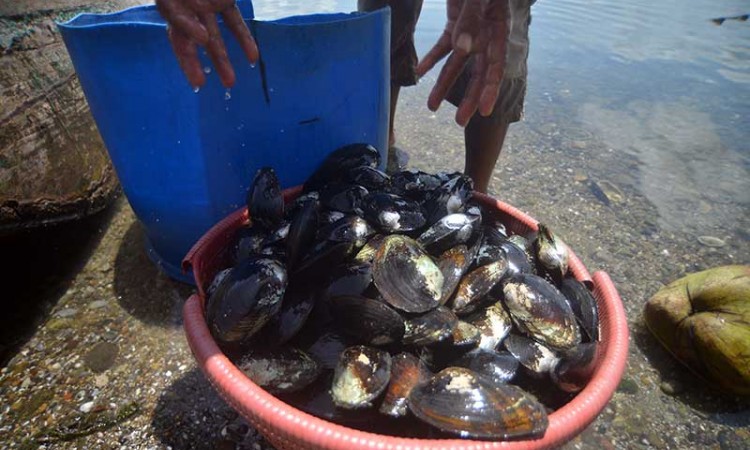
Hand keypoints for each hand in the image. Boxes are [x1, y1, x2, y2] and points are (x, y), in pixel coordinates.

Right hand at [156, 0, 258, 87]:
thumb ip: (183, 16)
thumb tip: (203, 37)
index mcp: (171, 3)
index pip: (177, 31)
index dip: (186, 51)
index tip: (199, 67)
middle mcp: (186, 8)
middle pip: (190, 41)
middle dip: (194, 62)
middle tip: (199, 84)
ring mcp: (206, 5)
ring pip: (214, 37)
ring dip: (222, 60)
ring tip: (230, 83)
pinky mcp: (224, 1)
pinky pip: (234, 22)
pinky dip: (244, 40)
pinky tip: (253, 58)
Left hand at [416, 0, 509, 126]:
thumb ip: (471, 21)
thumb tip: (462, 50)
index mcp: (499, 29)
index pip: (496, 65)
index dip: (489, 89)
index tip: (484, 111)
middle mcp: (486, 35)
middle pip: (477, 72)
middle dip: (468, 98)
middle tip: (460, 123)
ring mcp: (471, 31)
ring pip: (457, 64)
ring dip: (444, 84)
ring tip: (431, 108)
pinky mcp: (456, 24)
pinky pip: (443, 46)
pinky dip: (430, 59)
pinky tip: (418, 74)